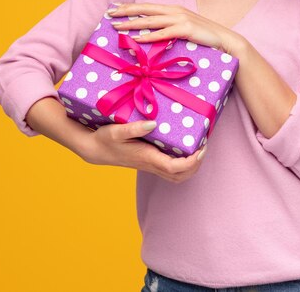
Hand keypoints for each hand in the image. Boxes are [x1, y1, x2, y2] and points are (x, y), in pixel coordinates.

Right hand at [80, 120, 206, 182]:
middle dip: (195, 166)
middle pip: (179, 176)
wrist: (95, 150)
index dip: (191, 162)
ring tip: (198, 149)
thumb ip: (134, 128)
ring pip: (176, 175)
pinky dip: (183, 164)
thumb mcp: (116, 130)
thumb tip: (152, 123)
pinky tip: (185, 148)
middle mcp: (150, 165)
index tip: (201, 149)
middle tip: (204, 147)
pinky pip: (170, 169)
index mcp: (146, 158)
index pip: (174, 167)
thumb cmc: (105, 139)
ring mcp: (150, 165)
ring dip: (191, 167)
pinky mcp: (149, 162)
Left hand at [107, 2, 244, 54]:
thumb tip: (151, 35)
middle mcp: (175, 11)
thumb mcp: (184, 30)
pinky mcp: (186, 29)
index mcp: (173, 10)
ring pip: (151, 21)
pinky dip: (149, 36)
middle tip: (109, 15)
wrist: (225, 42)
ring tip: (117, 27)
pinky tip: (137, 39)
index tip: (114, 9)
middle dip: (126, 11)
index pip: (147, 6)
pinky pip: (163, 33)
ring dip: (132, 24)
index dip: (130, 7)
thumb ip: (169, 29)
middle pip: (145, 10)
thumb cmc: (203, 38)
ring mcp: (181, 19)